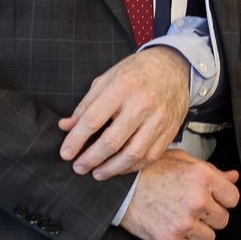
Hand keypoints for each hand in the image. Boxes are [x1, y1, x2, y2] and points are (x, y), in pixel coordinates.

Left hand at [59, 46, 190, 178]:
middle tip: (78, 167)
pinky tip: (120, 167)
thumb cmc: (138, 72)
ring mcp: (158, 119)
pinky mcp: (170, 130)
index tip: (65, 153)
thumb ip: (86, 104)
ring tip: (97, 173)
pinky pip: (150, 156)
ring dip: (111, 169)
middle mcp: (142, 104)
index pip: (93, 120)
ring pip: (132, 154)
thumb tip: (66, 126)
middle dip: (90, 159)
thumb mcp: (108, 79)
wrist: (174, 66)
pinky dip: (133, 167)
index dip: (76, 140)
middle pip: (111, 141)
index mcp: (123, 87)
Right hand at [119, 148, 239, 239]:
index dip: (224, 199)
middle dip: (211, 216)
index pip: (233, 198)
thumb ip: (211, 170)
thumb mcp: (183, 161)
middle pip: (223, 220)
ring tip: (184, 220)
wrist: (121, 188)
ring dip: (199, 232)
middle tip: (195, 210)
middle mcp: (197, 200)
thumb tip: (233, 177)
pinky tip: (177, 232)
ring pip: (209, 238)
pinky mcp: (169, 239)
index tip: (214, 199)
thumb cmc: (151, 171)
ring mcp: (184, 222)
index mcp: (203, 177)